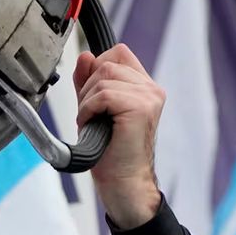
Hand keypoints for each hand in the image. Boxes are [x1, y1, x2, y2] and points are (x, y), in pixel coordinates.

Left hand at [73, 44, 165, 228]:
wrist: (122, 182)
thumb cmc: (109, 152)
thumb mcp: (94, 108)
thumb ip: (89, 82)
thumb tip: (85, 56)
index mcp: (143, 86)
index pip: (118, 53)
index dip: (96, 68)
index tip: (89, 95)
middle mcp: (150, 89)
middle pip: (107, 62)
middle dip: (88, 87)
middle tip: (89, 114)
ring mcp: (149, 97)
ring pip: (104, 76)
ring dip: (87, 100)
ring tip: (92, 122)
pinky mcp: (141, 108)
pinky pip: (104, 94)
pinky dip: (89, 109)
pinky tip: (92, 125)